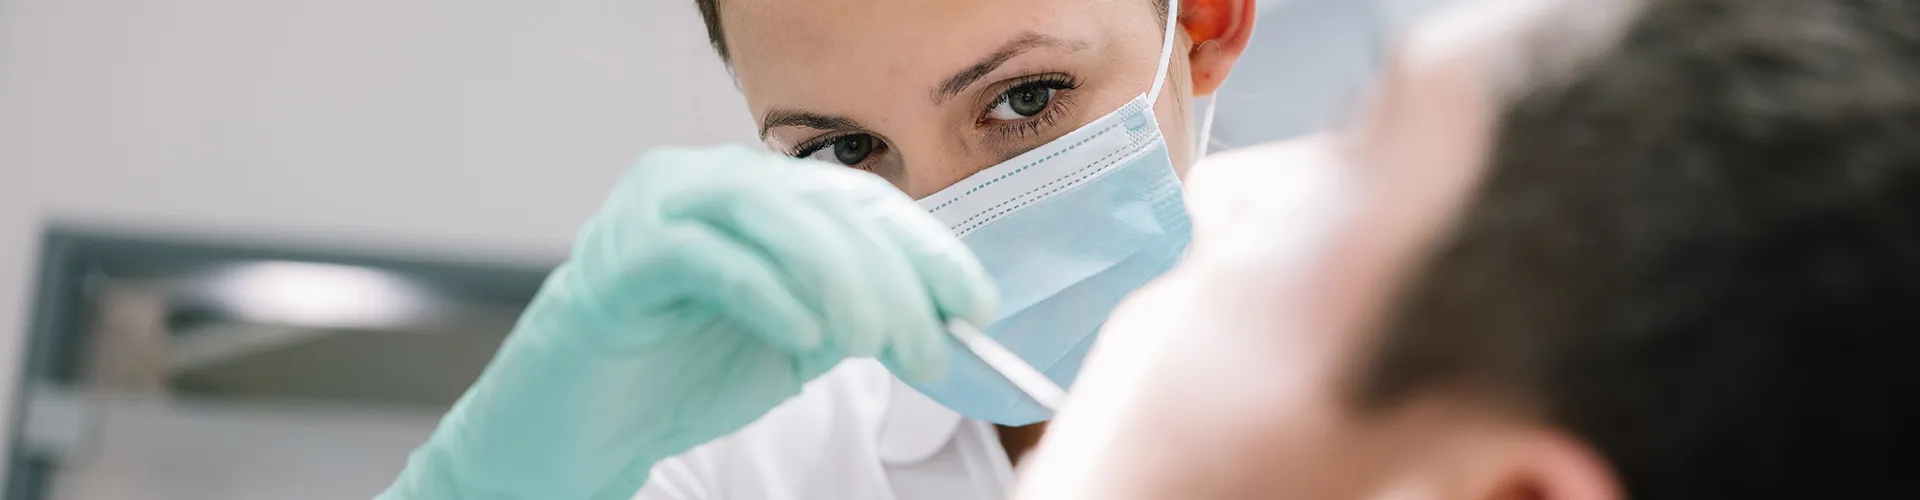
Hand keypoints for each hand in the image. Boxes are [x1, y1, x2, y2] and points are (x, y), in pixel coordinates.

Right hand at [381, 145, 997, 499]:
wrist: (580, 428)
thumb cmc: (679, 376)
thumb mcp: (797, 340)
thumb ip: (859, 314)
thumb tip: (945, 314)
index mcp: (751, 190)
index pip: (857, 197)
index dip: (924, 247)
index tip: (974, 303)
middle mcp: (701, 181)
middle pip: (820, 202)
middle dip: (891, 275)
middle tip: (928, 344)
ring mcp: (653, 212)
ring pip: (767, 211)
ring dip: (837, 275)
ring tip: (872, 340)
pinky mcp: (618, 260)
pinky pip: (703, 257)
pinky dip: (766, 291)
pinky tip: (806, 335)